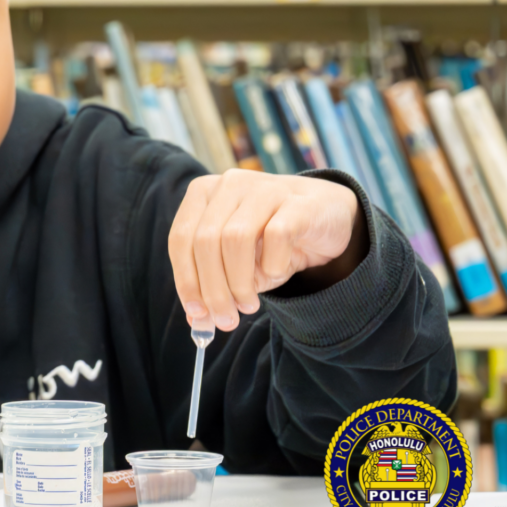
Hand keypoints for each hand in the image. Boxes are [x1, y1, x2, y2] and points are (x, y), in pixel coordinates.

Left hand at [167, 170, 366, 330]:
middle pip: (205, 241)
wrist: (327, 220)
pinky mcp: (297, 201)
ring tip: (248, 306)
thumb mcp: (236, 266)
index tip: (197, 313)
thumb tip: (197, 322)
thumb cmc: (271, 242)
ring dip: (239, 282)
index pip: (180, 239)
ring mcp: (263, 187)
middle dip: (213, 289)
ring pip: (235, 238)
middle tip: (225, 320)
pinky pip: (276, 235)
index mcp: (203, 194)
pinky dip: (273, 264)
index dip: (186, 280)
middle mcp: (229, 184)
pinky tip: (277, 273)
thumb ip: (214, 288)